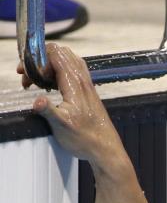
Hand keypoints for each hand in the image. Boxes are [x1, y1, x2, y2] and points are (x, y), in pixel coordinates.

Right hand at [18, 43, 123, 164]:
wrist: (105, 149)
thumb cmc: (85, 138)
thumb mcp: (61, 126)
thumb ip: (48, 111)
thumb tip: (36, 101)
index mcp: (75, 84)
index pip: (55, 54)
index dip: (36, 58)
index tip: (25, 73)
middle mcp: (83, 80)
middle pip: (60, 53)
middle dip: (39, 59)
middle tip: (27, 76)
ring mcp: (87, 85)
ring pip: (67, 61)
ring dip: (48, 64)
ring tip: (36, 81)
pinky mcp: (88, 92)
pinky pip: (73, 71)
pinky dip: (58, 71)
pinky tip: (50, 85)